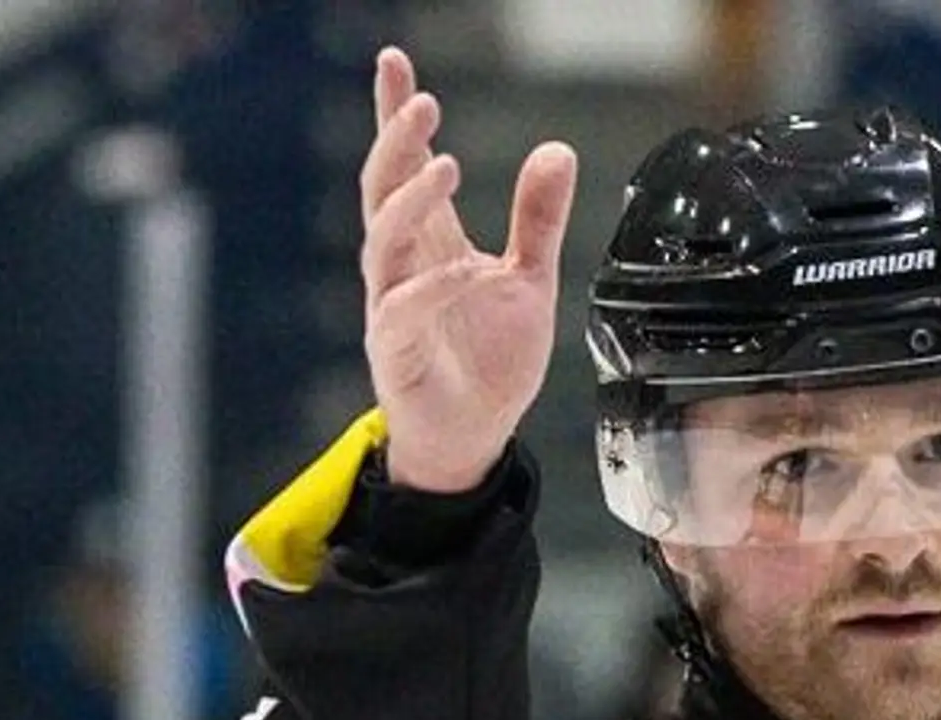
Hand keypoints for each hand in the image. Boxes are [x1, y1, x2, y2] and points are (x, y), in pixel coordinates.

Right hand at [357, 46, 577, 493]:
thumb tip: (558, 150)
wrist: (476, 436)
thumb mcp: (530, 280)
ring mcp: (392, 304)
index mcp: (429, 240)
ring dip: (411, 200)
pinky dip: (434, 286)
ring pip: (382, 240)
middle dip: (396, 142)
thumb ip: (538, 219)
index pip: (407, 166)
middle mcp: (401, 265)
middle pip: (382, 189)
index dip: (396, 115)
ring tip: (445, 165)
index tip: (394, 62)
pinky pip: (404, 310)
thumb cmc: (490, 360)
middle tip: (421, 101)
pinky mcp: (396, 350)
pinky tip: (464, 267)